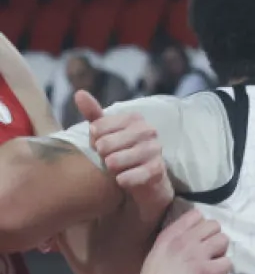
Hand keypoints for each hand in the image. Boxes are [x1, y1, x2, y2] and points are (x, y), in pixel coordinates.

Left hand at [75, 90, 172, 219]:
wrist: (146, 180)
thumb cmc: (123, 152)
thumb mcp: (106, 133)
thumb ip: (94, 114)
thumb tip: (79, 93)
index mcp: (134, 118)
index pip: (98, 127)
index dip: (94, 140)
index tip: (101, 145)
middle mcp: (148, 130)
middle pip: (105, 145)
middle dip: (102, 156)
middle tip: (108, 159)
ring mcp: (155, 150)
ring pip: (116, 161)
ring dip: (111, 168)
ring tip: (115, 169)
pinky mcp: (157, 170)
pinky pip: (130, 176)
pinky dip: (123, 180)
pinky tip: (121, 180)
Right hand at [131, 209, 229, 273]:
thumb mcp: (157, 254)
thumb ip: (174, 241)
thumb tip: (192, 236)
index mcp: (169, 236)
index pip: (195, 215)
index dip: (201, 225)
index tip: (199, 236)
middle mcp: (185, 240)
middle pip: (214, 224)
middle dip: (213, 236)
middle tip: (208, 250)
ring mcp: (198, 254)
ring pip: (223, 239)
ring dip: (220, 250)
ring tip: (212, 260)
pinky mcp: (208, 271)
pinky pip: (227, 262)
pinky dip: (223, 269)